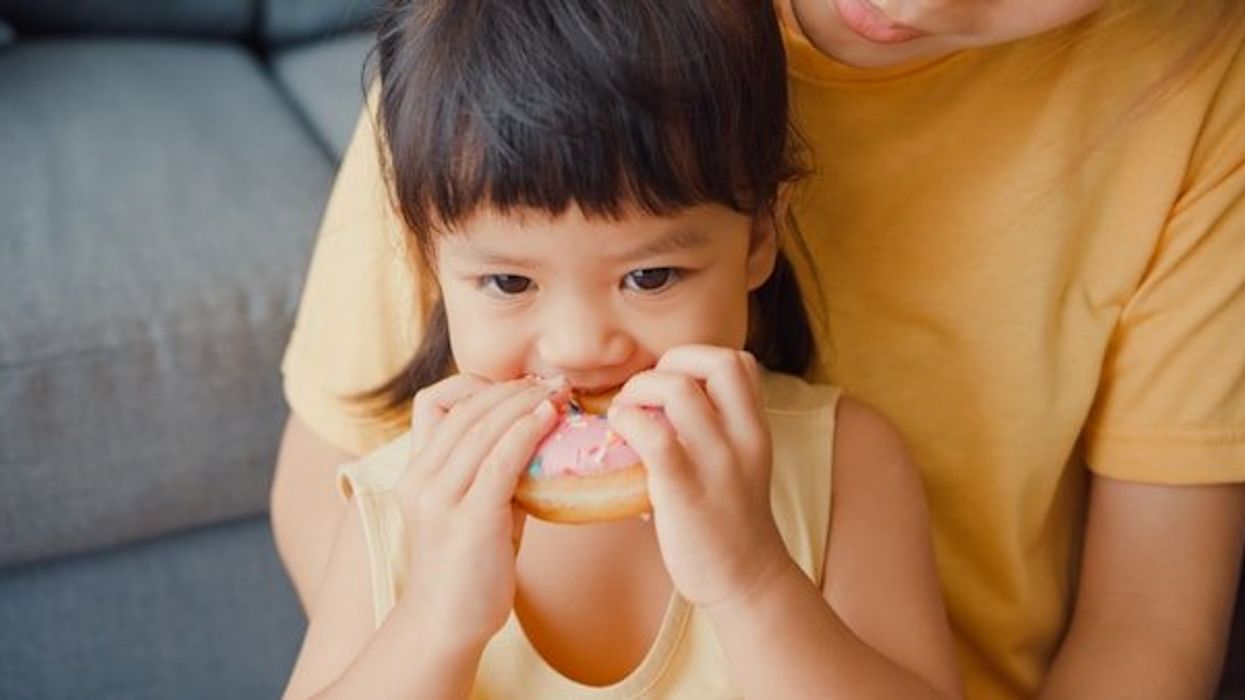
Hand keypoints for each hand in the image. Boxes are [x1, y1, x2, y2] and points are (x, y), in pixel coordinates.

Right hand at [394, 374, 564, 649]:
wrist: (445, 625)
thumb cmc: (467, 568)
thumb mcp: (471, 508)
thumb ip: (490, 472)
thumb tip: (536, 437)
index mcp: (414, 472)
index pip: (432, 402)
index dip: (474, 386)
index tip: (515, 390)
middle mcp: (420, 479)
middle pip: (464, 408)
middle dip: (512, 388)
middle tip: (552, 382)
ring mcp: (440, 499)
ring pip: (484, 426)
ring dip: (525, 402)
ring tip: (558, 394)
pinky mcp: (469, 519)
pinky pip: (501, 459)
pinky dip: (528, 430)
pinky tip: (550, 419)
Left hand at [608, 346, 789, 609]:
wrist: (746, 580)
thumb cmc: (731, 521)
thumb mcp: (742, 462)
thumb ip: (720, 428)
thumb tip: (666, 398)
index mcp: (756, 429)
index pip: (739, 361)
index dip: (698, 358)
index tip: (671, 381)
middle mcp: (743, 438)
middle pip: (716, 360)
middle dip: (671, 362)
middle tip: (646, 392)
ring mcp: (717, 464)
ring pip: (679, 389)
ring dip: (640, 389)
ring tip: (627, 411)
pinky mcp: (685, 491)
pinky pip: (654, 436)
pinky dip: (628, 421)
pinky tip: (619, 430)